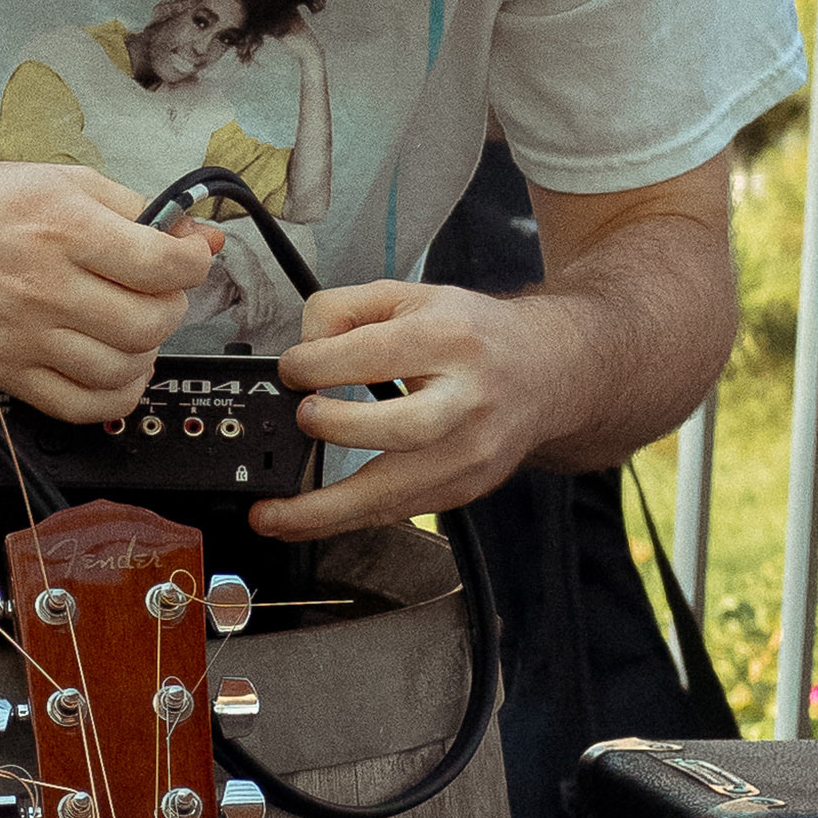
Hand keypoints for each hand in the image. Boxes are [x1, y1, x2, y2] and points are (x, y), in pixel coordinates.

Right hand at [0, 165, 217, 423]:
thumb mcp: (63, 182)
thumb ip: (137, 207)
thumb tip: (199, 237)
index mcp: (63, 228)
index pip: (160, 263)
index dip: (194, 262)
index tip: (191, 259)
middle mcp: (44, 286)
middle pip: (149, 320)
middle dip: (172, 306)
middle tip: (159, 293)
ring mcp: (25, 336)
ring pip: (122, 368)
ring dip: (148, 351)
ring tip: (136, 329)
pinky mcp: (7, 371)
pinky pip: (80, 406)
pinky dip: (116, 397)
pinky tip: (119, 371)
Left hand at [253, 278, 583, 541]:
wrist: (546, 372)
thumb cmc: (472, 335)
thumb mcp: (411, 296)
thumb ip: (345, 309)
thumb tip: (299, 350)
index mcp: (450, 339)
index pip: (372, 355)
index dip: (316, 366)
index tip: (290, 372)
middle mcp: (467, 399)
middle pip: (399, 427)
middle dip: (338, 429)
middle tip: (301, 422)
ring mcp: (470, 452)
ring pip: (395, 492)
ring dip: (323, 512)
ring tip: (270, 517)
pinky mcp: (466, 488)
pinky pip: (399, 512)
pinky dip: (348, 520)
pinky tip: (308, 522)